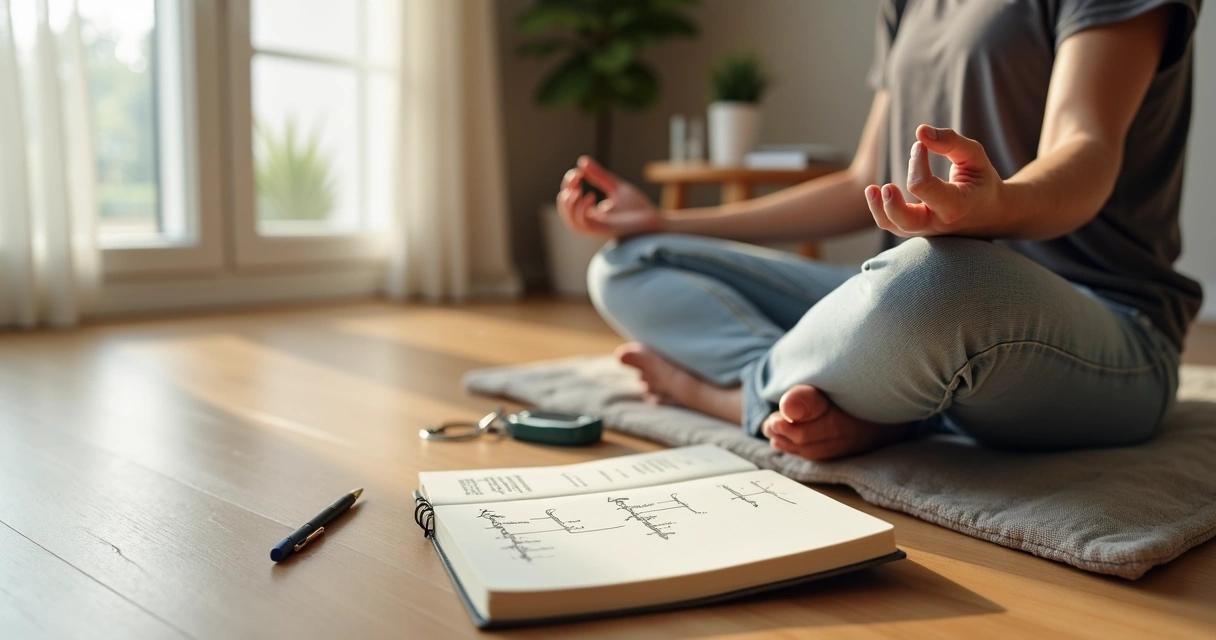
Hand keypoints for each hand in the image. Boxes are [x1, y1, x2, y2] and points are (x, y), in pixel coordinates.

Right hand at [556, 156, 661, 238]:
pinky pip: (585, 225)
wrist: (655, 219)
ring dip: (569, 205)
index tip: (577, 171)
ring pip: (572, 222)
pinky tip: (591, 196)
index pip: (570, 201)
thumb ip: (599, 176)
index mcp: (592, 213)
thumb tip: (581, 162)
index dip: (568, 185)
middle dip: (566, 193)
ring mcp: (597, 228)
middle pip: (567, 212)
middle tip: (576, 177)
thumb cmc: (637, 206)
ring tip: (577, 189)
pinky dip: (583, 210)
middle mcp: (592, 222)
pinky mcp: (604, 231)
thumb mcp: (615, 186)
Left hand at [865, 125, 1004, 236]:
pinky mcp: (916, 229)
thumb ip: (951, 142)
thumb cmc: (980, 180)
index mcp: (956, 205)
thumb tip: (920, 131)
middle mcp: (939, 222)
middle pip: (907, 222)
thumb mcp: (974, 157)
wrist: (990, 213)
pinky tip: (875, 191)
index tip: (920, 146)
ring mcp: (926, 229)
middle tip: (887, 186)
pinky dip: (881, 211)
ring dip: (879, 209)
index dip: (916, 163)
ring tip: (871, 188)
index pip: (924, 187)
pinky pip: (893, 225)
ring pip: (895, 227)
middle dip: (893, 206)